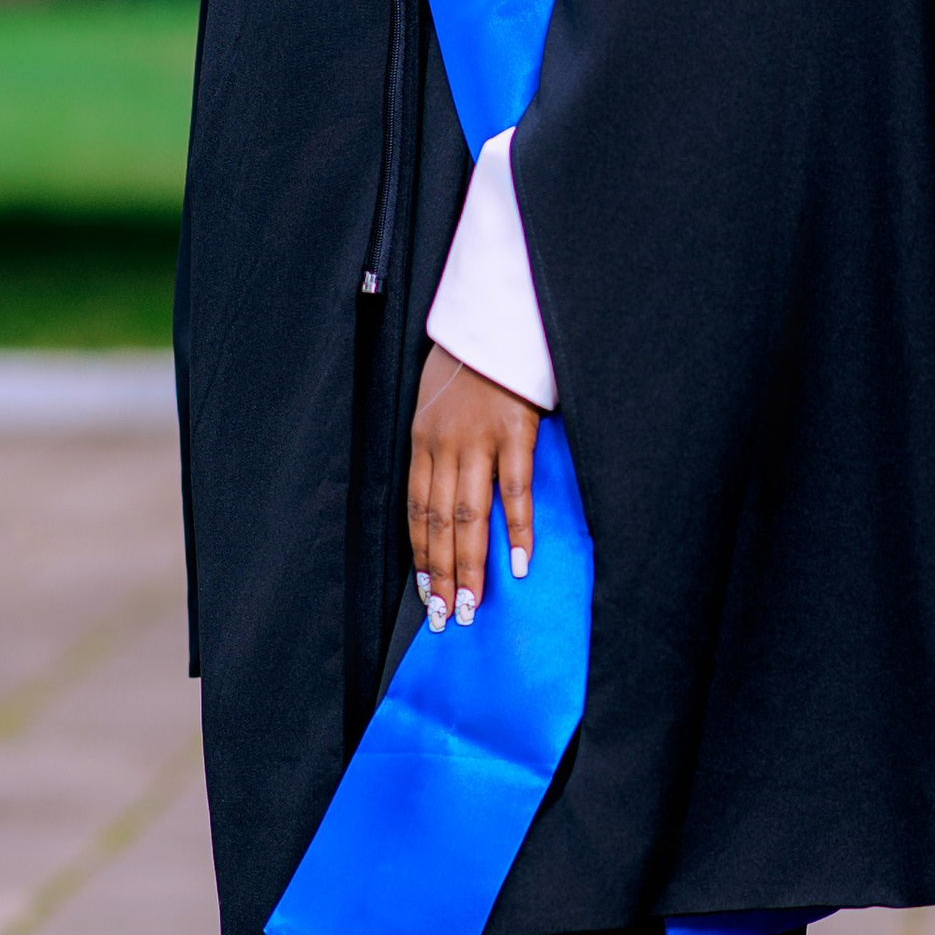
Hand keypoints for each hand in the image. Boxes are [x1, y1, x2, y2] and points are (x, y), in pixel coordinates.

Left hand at [408, 343, 542, 628]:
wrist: (497, 316)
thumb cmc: (472, 363)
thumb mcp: (439, 403)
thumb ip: (443, 446)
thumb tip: (452, 496)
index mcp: (422, 440)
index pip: (415, 512)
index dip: (421, 556)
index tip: (428, 594)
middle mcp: (443, 445)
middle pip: (438, 523)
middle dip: (442, 575)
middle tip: (448, 617)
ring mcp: (478, 439)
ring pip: (468, 515)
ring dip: (470, 565)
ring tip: (474, 604)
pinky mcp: (515, 431)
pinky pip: (514, 489)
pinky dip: (516, 528)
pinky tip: (518, 563)